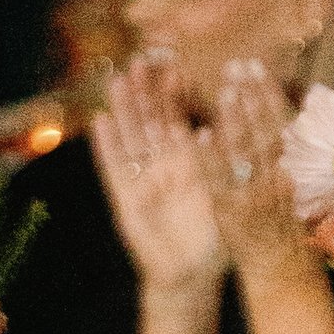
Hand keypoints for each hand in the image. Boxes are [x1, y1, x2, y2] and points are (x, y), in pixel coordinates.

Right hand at [92, 57, 223, 303]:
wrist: (191, 272)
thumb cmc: (214, 235)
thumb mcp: (226, 190)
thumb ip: (224, 160)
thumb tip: (233, 123)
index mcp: (189, 158)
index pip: (177, 117)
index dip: (172, 92)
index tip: (172, 63)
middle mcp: (163, 163)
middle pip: (149, 120)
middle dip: (144, 91)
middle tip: (140, 61)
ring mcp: (141, 178)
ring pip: (130, 136)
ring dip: (123, 109)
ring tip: (117, 81)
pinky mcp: (125, 198)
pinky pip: (114, 167)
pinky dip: (107, 145)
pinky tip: (100, 122)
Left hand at [197, 57, 317, 283]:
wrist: (281, 275)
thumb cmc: (284, 230)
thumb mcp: (290, 189)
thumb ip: (285, 158)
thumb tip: (288, 121)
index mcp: (287, 169)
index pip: (278, 124)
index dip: (268, 95)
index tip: (256, 67)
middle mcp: (273, 177)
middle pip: (262, 130)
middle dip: (250, 97)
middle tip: (237, 66)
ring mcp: (253, 194)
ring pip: (244, 152)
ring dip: (235, 120)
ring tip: (225, 90)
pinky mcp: (231, 214)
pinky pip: (219, 183)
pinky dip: (211, 159)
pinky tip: (201, 136)